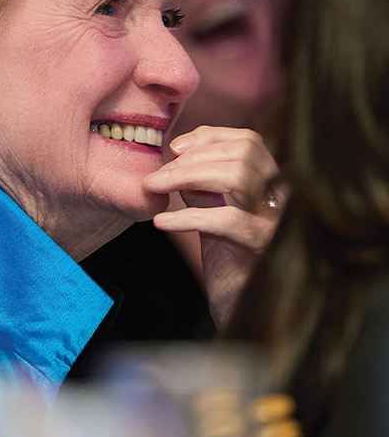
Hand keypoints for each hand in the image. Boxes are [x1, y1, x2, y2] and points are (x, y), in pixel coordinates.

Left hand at [142, 126, 282, 329]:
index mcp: (272, 180)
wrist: (238, 299)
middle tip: (155, 178)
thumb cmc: (225, 250)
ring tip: (154, 189)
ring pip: (237, 177)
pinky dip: (188, 216)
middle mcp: (282, 195)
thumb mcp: (213, 204)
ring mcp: (276, 219)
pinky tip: (162, 222)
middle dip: (190, 160)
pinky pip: (225, 220)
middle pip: (241, 154)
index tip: (175, 148)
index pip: (248, 140)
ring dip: (186, 177)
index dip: (210, 137)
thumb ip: (202, 177)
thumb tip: (179, 149)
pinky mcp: (262, 246)